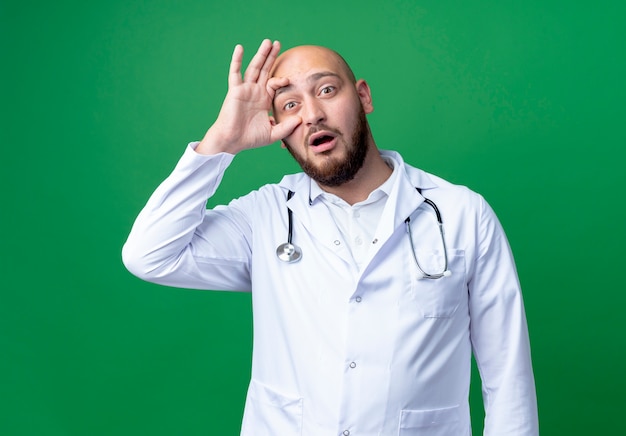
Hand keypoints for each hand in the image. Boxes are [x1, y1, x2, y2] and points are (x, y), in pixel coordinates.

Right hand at [197, 40, 301, 154]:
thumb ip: (286, 127)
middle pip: (264, 70)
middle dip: (271, 57)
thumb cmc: (249, 138)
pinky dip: (237, 60)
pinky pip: (235, 72)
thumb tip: (300, 121)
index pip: (273, 83)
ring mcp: (245, 89)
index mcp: (263, 100)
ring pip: (254, 68)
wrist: (232, 141)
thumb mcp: (273, 133)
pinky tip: (240, 47)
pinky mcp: (235, 90)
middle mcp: (254, 92)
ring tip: (267, 42)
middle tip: (278, 43)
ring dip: (261, 54)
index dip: (280, 79)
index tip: (287, 80)